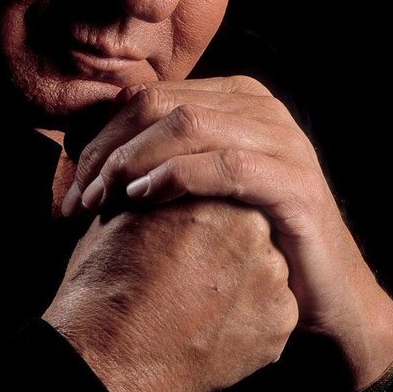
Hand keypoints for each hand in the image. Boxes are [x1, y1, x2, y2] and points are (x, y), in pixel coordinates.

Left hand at [64, 76, 392, 389]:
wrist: (324, 295)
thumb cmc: (244, 240)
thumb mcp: (194, 187)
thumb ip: (150, 157)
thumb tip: (74, 147)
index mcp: (234, 98)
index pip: (147, 96)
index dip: (99, 134)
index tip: (68, 182)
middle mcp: (262, 109)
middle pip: (160, 105)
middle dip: (107, 149)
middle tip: (76, 197)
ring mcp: (283, 143)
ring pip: (188, 125)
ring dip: (131, 161)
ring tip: (99, 201)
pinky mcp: (295, 186)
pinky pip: (226, 166)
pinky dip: (175, 176)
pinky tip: (142, 198)